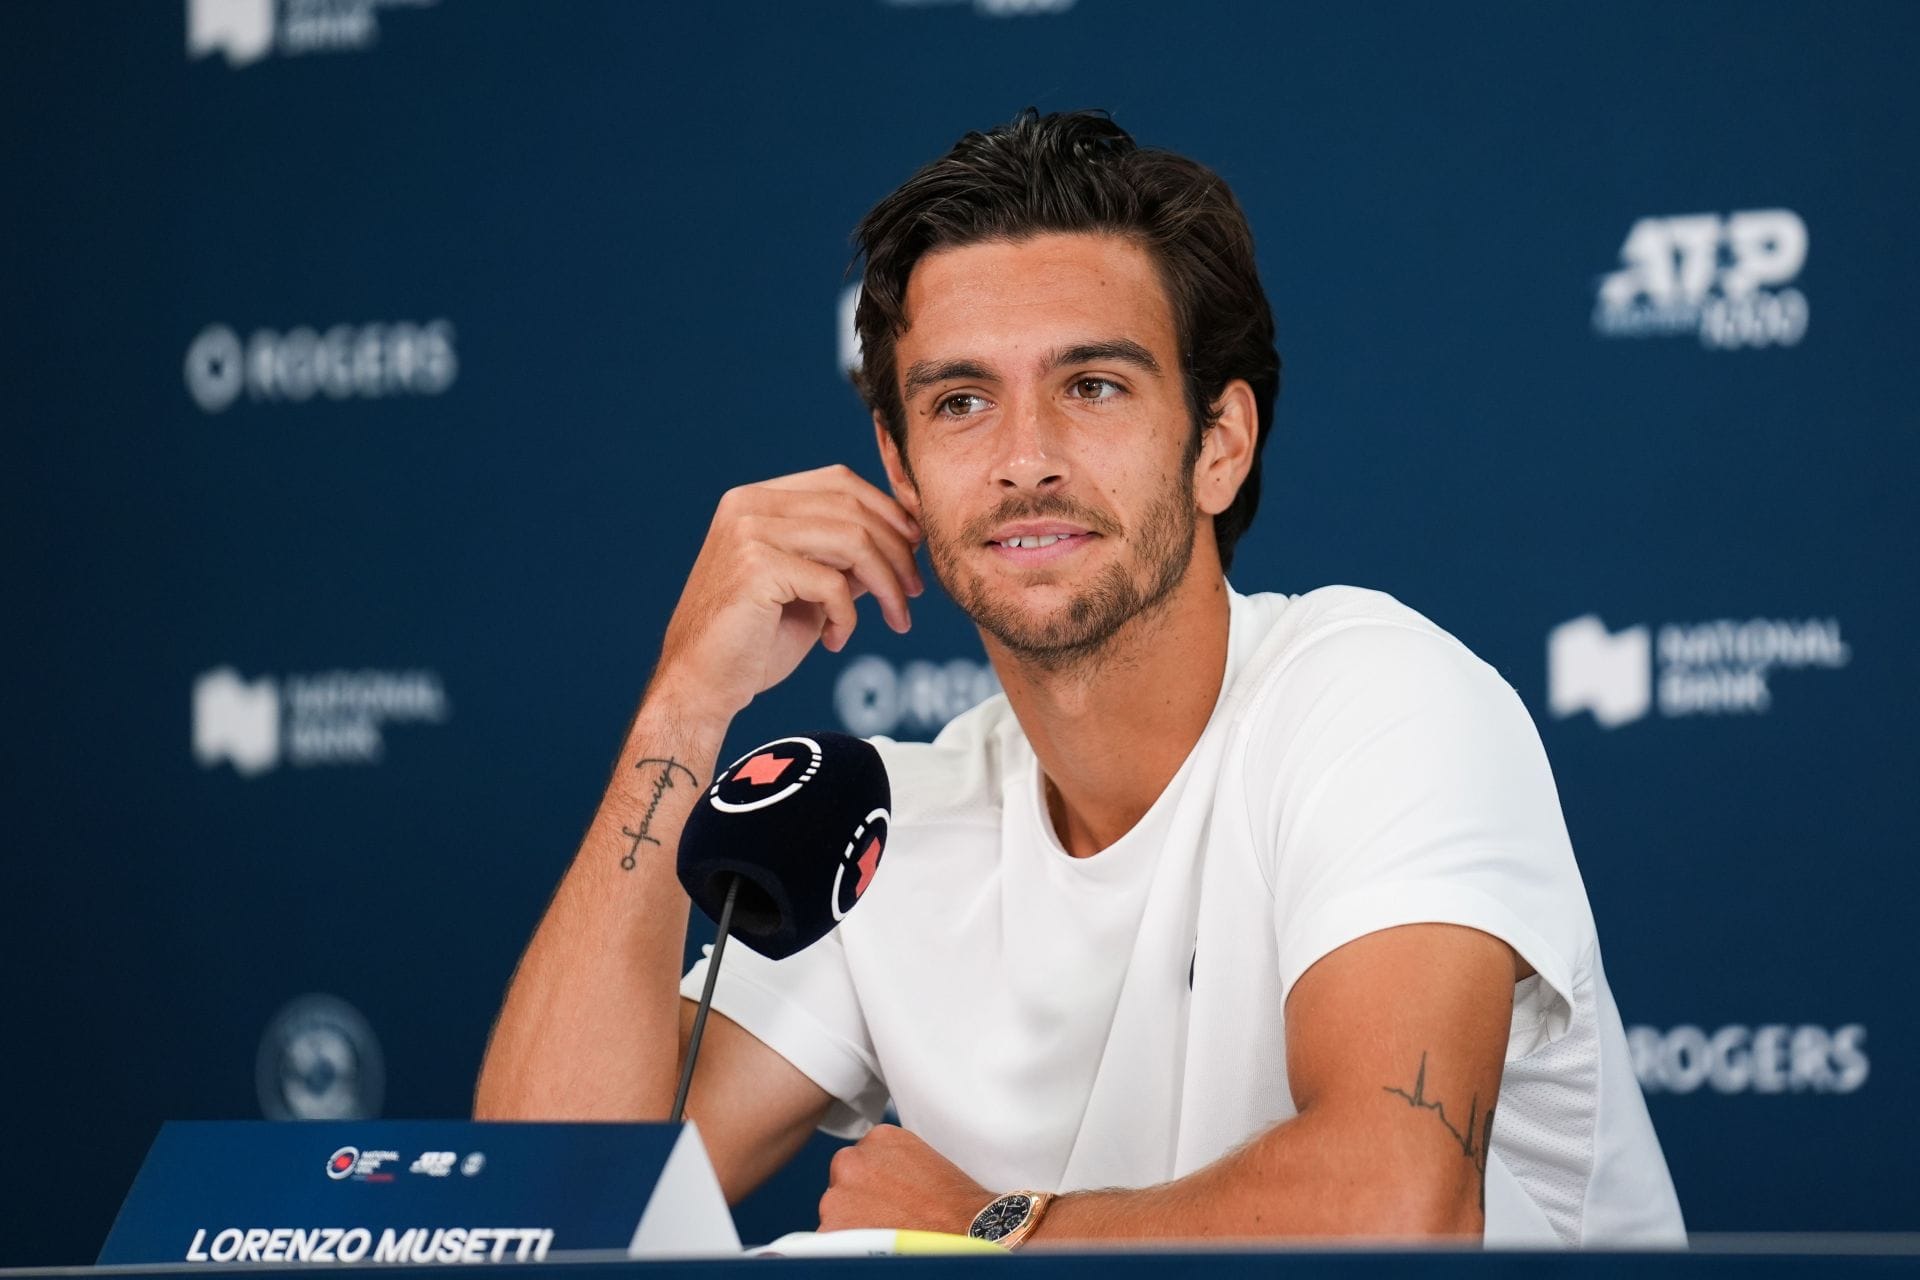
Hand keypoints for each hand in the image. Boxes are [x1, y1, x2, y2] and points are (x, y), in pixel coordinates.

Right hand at [650, 464, 923, 722]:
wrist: (700, 684)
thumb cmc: (753, 641)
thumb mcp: (809, 587)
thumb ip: (843, 558)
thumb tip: (902, 541)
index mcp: (757, 499)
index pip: (840, 481)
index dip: (887, 511)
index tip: (916, 548)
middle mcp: (749, 504)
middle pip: (852, 507)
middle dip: (898, 550)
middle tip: (916, 592)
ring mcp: (749, 531)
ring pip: (852, 539)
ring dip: (887, 584)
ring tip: (897, 619)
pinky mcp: (755, 567)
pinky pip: (832, 583)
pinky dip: (848, 616)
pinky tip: (836, 639)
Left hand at [817, 1124, 989, 1235]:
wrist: (970, 1230)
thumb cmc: (956, 1203)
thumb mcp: (923, 1162)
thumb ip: (894, 1165)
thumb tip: (880, 1186)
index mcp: (878, 1138)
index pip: (863, 1161)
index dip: (875, 1184)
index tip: (889, 1198)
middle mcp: (852, 1160)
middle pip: (845, 1184)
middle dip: (860, 1200)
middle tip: (890, 1218)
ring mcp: (838, 1194)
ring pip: (836, 1212)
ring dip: (852, 1223)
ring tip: (888, 1235)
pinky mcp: (832, 1229)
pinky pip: (832, 1239)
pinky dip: (850, 1245)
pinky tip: (878, 1247)